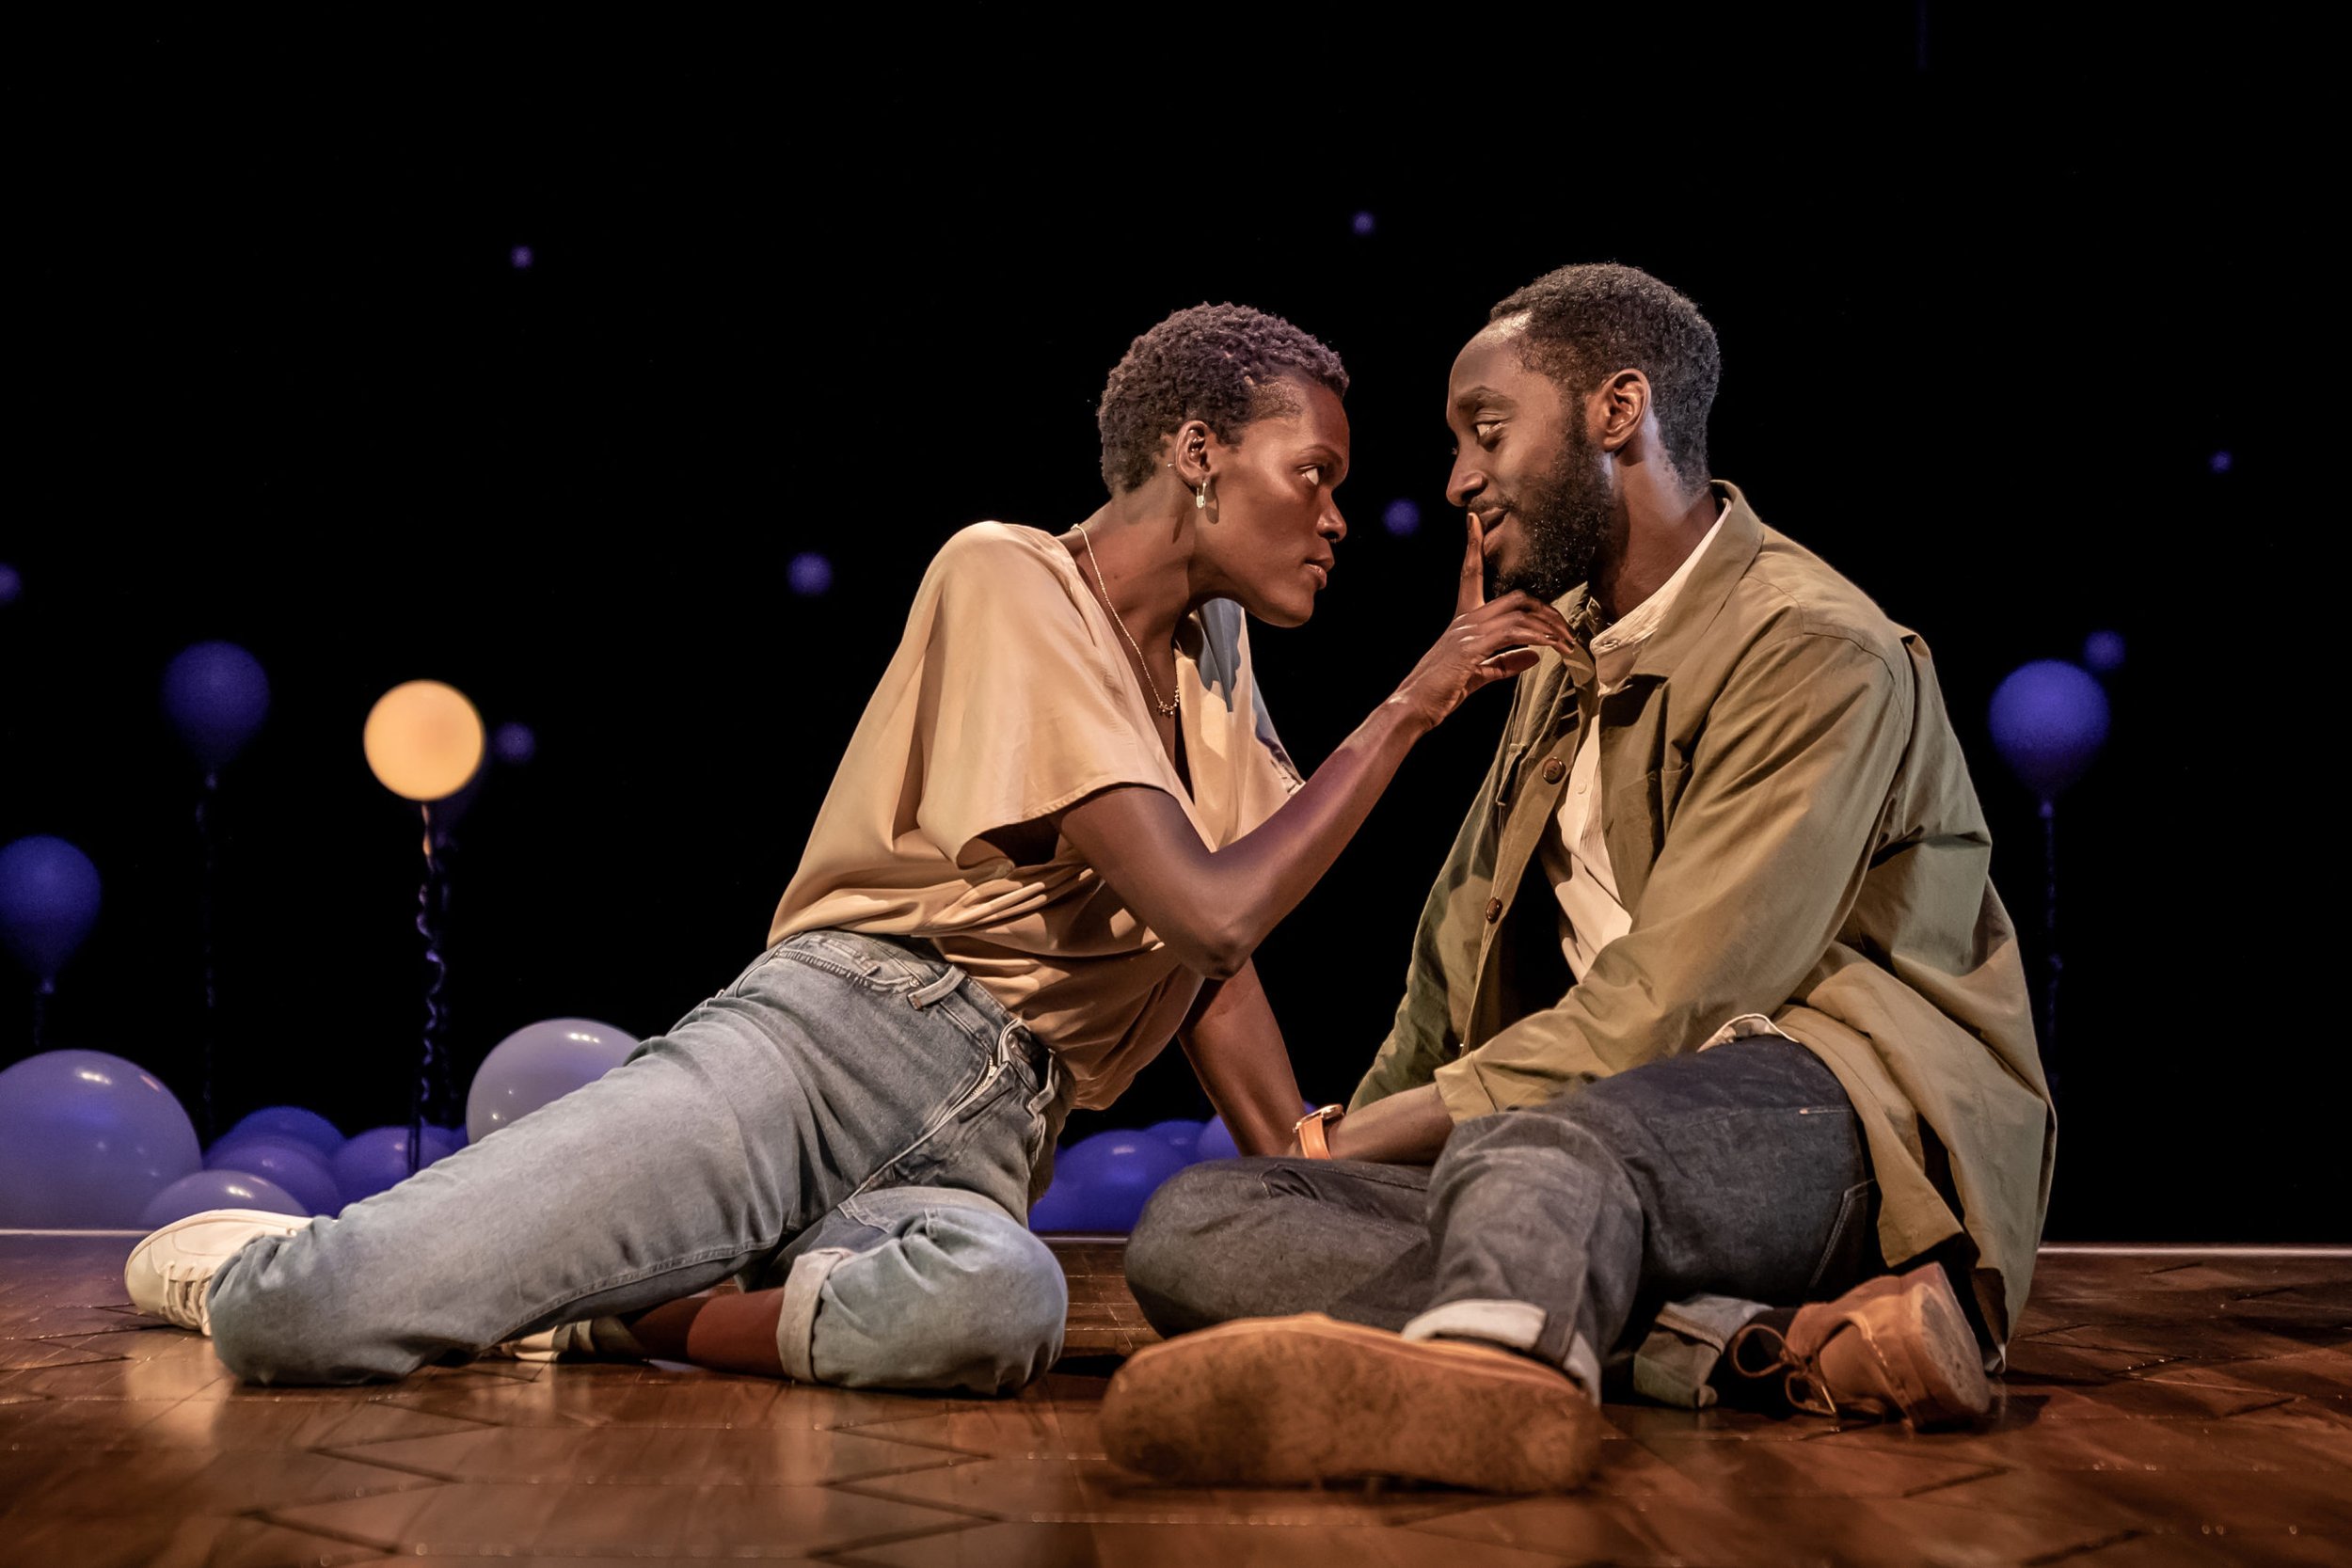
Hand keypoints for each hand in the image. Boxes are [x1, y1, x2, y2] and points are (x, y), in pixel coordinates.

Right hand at [1389, 513, 1576, 732]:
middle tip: (1566, 629)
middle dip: (1545, 608)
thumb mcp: (1479, 674)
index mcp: (1463, 620)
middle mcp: (1465, 619)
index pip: (1470, 573)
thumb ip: (1506, 661)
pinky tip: (1551, 647)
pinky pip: (1513, 632)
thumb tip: (1534, 655)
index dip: (1472, 544)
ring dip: (1549, 627)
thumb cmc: (1440, 691)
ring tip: (1568, 644)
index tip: (1474, 520)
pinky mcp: (1472, 646)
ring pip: (1519, 613)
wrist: (1414, 705)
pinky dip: (1537, 637)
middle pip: (1514, 596)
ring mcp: (1468, 630)